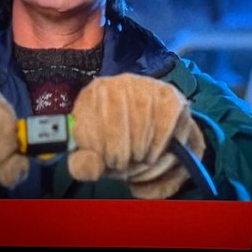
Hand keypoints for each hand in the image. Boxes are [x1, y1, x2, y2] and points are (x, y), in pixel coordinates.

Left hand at [68, 74, 205, 198]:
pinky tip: (152, 154)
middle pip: (116, 122)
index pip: (90, 121)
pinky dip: (158, 143)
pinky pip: (165, 121)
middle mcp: (118, 83)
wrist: (144, 132)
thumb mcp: (91, 155)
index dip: (99, 149)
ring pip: (142, 123)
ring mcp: (145, 86)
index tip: (107, 163)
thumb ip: (83, 165)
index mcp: (92, 94)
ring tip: (136, 160)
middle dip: (120, 153)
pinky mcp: (168, 95)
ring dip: (139, 151)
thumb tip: (92, 168)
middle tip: (122, 165)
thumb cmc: (111, 143)